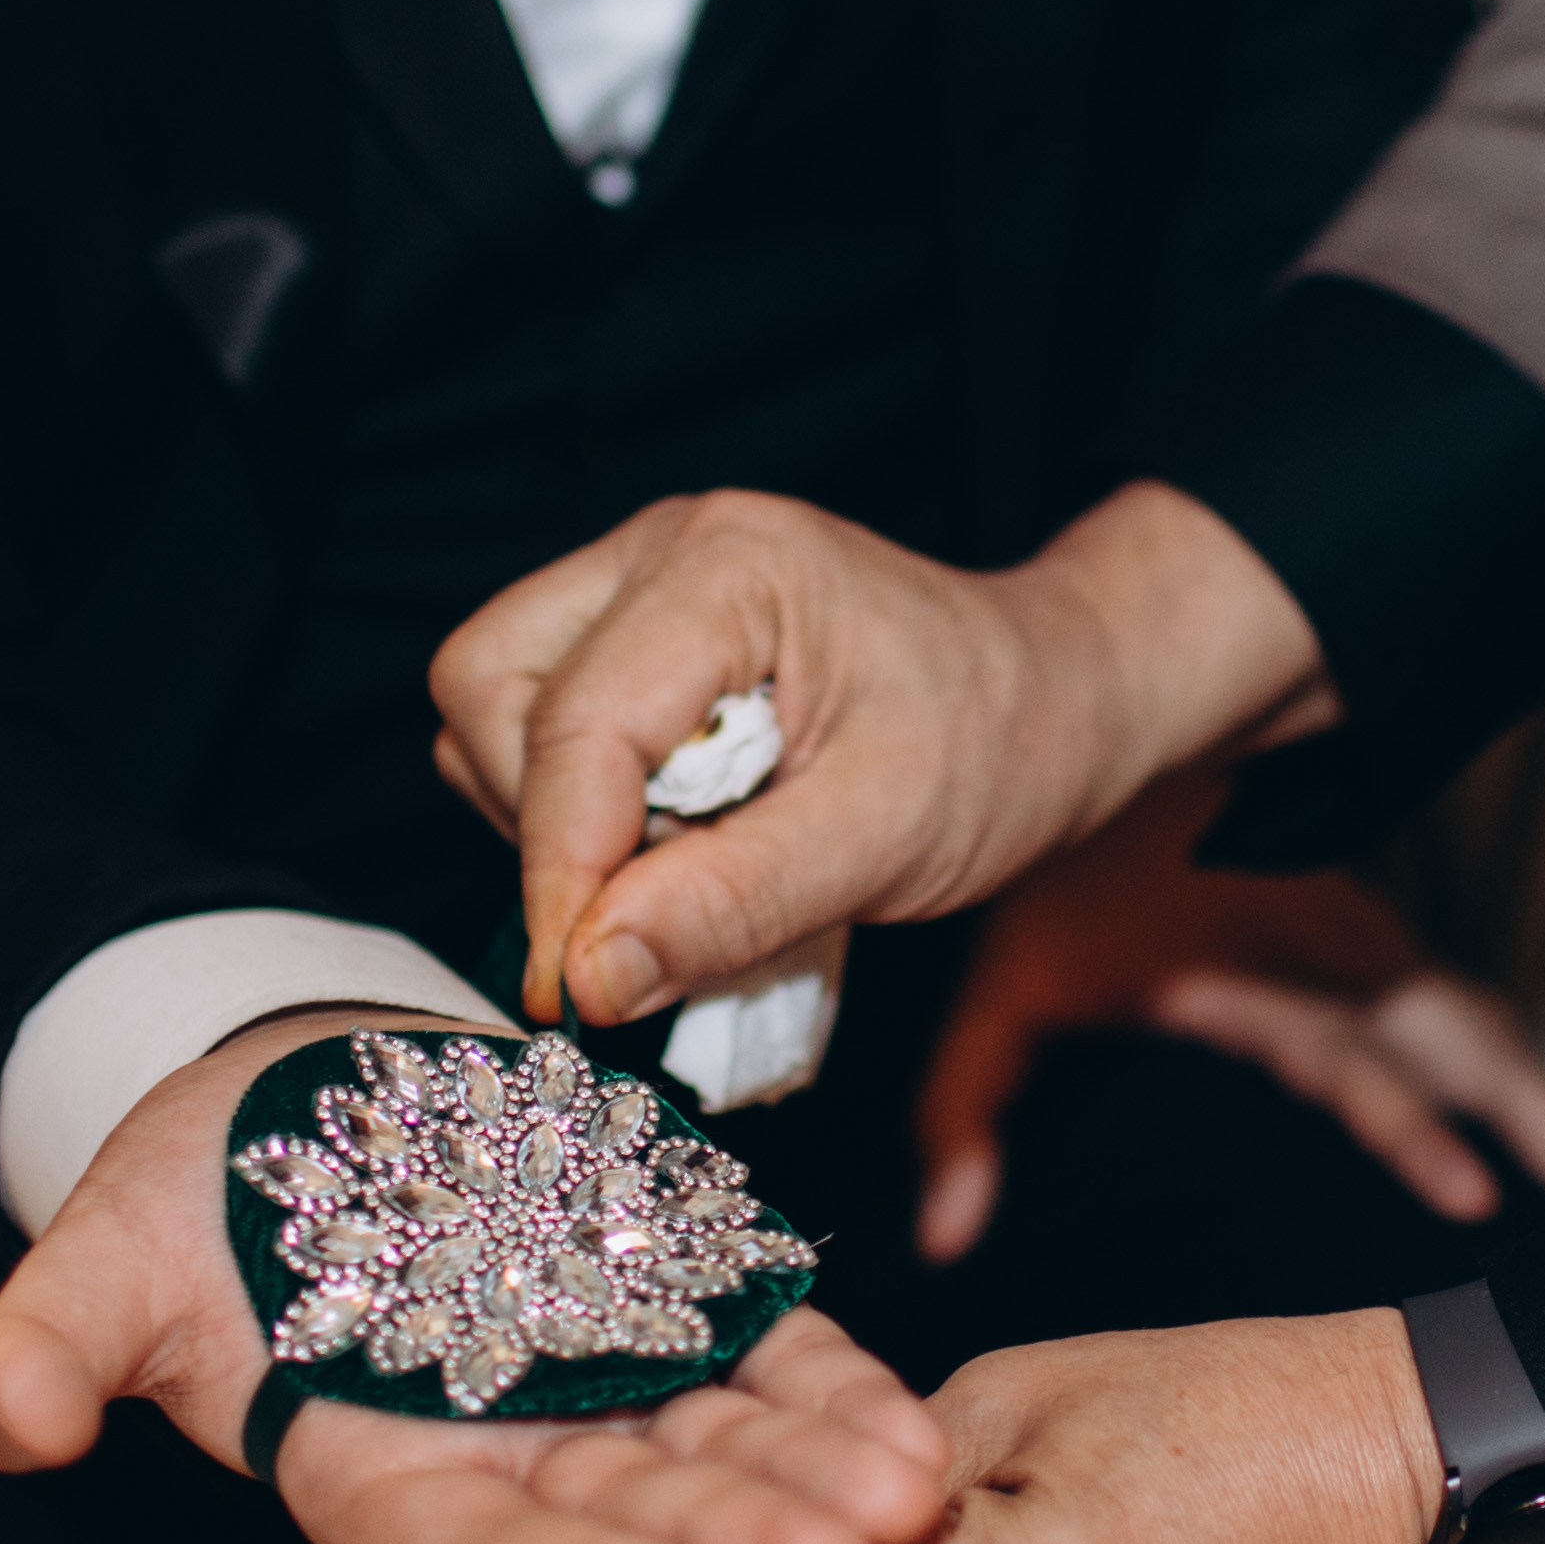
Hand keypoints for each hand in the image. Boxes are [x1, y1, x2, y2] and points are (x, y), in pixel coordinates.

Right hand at [0, 1007, 951, 1543]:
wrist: (295, 1096)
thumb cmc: (186, 1192)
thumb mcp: (99, 1259)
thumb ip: (53, 1348)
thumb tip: (13, 1421)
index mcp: (378, 1483)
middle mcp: (507, 1463)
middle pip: (636, 1529)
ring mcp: (602, 1394)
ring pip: (725, 1458)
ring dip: (821, 1487)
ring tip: (917, 1505)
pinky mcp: (674, 1313)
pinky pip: (771, 1365)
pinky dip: (840, 1398)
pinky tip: (918, 1433)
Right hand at [428, 482, 1327, 1034]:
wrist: (1057, 696)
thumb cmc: (998, 744)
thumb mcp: (887, 839)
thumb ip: (733, 902)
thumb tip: (588, 975)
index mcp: (726, 566)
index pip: (572, 726)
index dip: (560, 870)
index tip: (581, 991)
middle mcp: (660, 552)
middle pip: (487, 689)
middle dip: (544, 822)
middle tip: (659, 902)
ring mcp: (638, 585)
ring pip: (492, 708)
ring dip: (557, 818)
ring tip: (691, 864)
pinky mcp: (635, 637)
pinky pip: (537, 727)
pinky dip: (581, 808)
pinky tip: (682, 839)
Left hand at [914, 772, 1544, 1259]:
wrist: (1107, 732)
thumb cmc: (1058, 871)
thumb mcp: (1002, 983)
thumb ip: (967, 1107)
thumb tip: (940, 1232)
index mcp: (1255, 976)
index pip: (1353, 1065)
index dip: (1413, 1130)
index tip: (1472, 1194)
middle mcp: (1332, 958)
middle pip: (1463, 1044)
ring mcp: (1367, 943)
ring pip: (1483, 1026)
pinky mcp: (1377, 937)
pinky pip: (1468, 1006)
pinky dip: (1523, 1066)